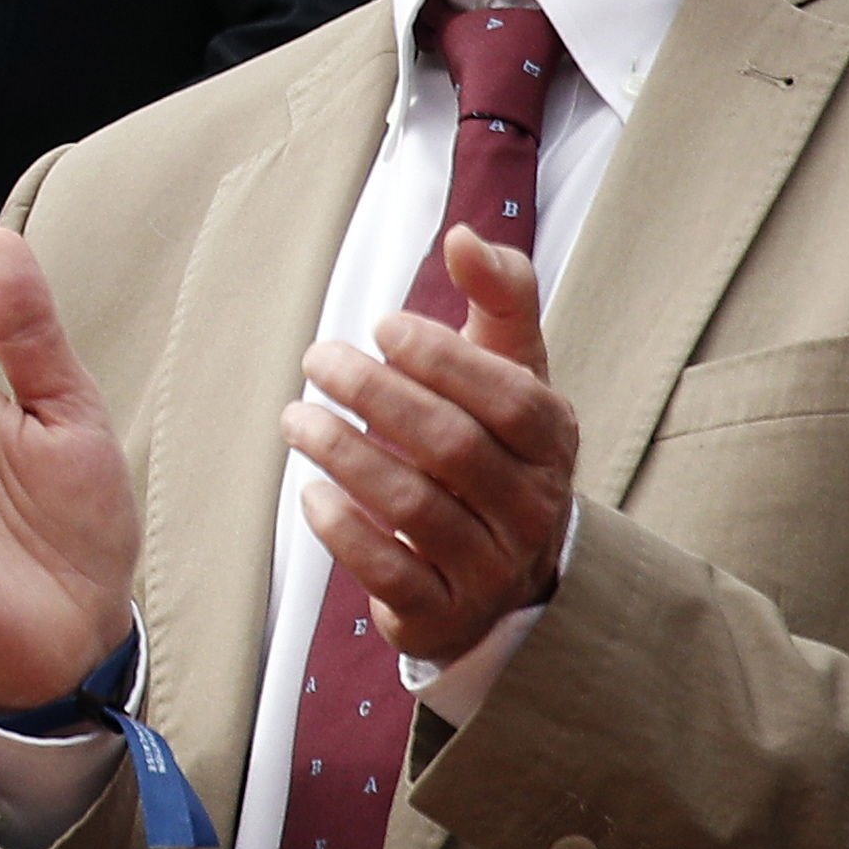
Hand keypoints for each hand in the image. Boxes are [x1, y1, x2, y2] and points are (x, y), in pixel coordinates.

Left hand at [284, 225, 576, 662]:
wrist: (505, 570)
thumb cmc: (496, 444)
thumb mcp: (513, 367)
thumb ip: (500, 293)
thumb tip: (464, 237)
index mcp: (553, 441)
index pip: (508, 396)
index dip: (443, 358)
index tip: (380, 326)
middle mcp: (532, 507)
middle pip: (452, 447)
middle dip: (375, 396)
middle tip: (317, 360)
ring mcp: (490, 567)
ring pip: (413, 508)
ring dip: (343, 455)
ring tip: (295, 418)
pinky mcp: (441, 612)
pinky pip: (389, 571)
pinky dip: (343, 529)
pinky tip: (310, 492)